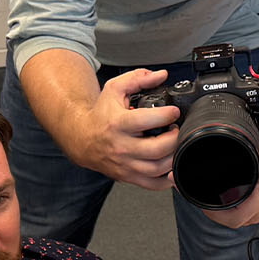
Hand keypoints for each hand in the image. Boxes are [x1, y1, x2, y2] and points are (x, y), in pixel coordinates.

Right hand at [76, 68, 180, 189]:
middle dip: (174, 138)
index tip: (174, 112)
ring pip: (157, 169)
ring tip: (174, 143)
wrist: (82, 138)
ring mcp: (125, 164)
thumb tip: (160, 75)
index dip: (165, 115)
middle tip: (176, 129)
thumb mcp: (114, 90)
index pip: (146, 121)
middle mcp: (121, 147)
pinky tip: (172, 166)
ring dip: (173, 156)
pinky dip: (167, 180)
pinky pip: (152, 184)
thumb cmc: (101, 114)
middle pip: (156, 149)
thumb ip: (138, 79)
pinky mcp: (128, 177)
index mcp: (118, 124)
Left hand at [200, 134, 258, 229]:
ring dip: (211, 207)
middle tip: (192, 191)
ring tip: (196, 189)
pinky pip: (228, 211)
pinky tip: (210, 192)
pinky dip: (218, 204)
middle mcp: (255, 211)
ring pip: (225, 217)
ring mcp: (251, 211)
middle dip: (208, 209)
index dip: (214, 212)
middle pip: (224, 219)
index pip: (233, 217)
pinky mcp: (247, 208)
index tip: (200, 197)